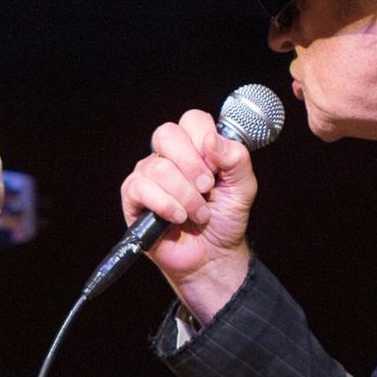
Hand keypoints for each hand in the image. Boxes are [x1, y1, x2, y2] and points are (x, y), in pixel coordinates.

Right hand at [119, 109, 257, 321]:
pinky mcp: (133, 198)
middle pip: (167, 134)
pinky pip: (141, 188)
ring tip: (199, 214)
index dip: (204, 139)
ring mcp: (148, 175)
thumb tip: (212, 140)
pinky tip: (179, 218)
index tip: (217, 166)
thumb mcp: (243, 188)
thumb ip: (236, 159)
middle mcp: (168, 156)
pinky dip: (166, 205)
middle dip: (193, 165)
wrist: (213, 256)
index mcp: (194, 147)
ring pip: (159, 167)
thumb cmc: (224, 219)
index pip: (192, 120)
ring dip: (186, 195)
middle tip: (207, 188)